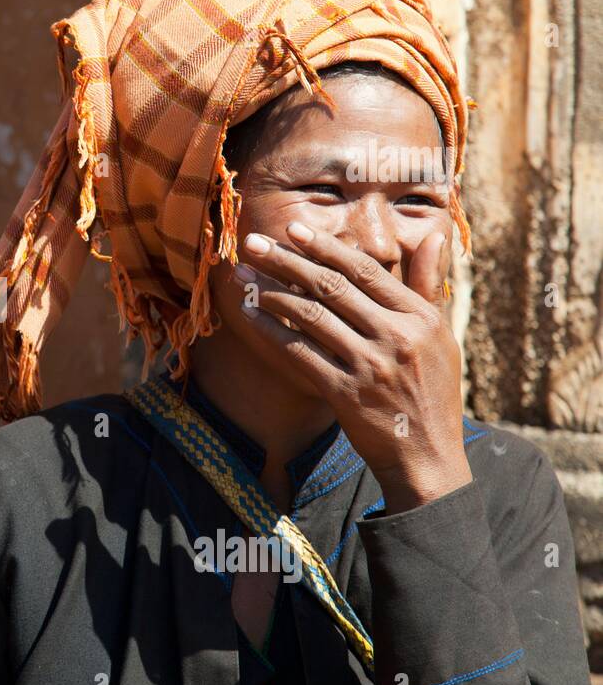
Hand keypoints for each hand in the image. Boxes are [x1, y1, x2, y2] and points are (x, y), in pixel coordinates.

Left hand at [233, 221, 471, 511]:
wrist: (427, 456)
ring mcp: (370, 366)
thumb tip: (435, 234)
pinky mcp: (345, 394)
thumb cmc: (431, 391)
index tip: (293, 229)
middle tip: (254, 243)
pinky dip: (270, 332)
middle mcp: (396, 337)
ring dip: (271, 292)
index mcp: (420, 318)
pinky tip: (249, 316)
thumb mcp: (440, 335)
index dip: (325, 247)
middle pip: (332, 287)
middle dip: (288, 261)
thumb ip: (429, 285)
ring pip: (311, 316)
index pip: (365, 271)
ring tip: (244, 276)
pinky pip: (298, 354)